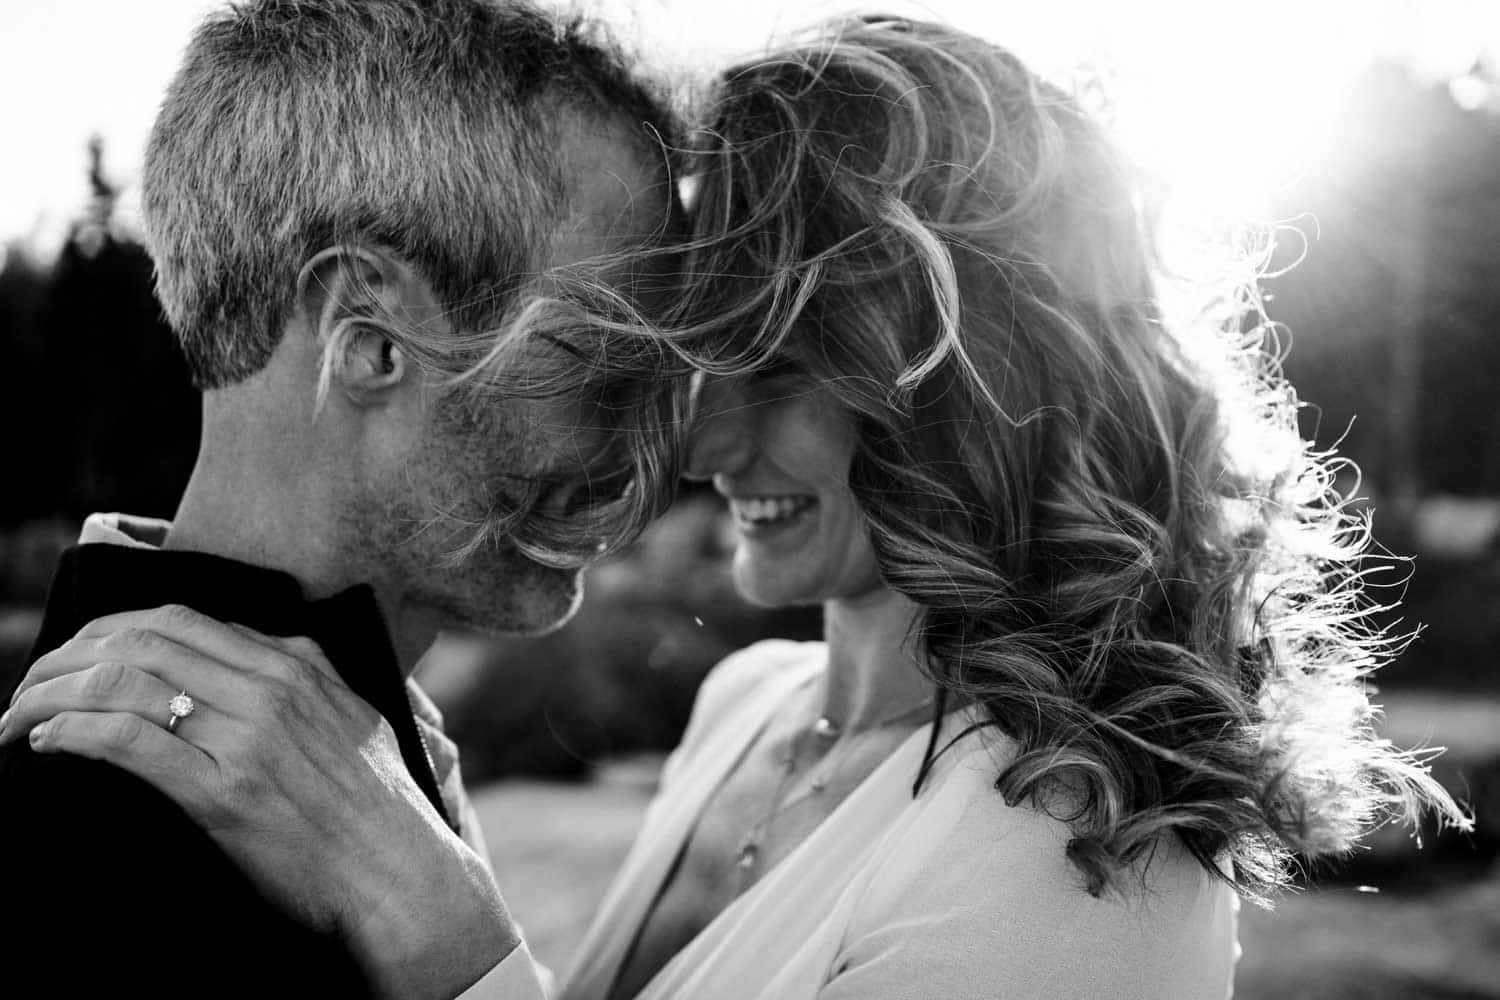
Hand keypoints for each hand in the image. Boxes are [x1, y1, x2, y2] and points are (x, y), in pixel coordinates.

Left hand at [1, 604, 518, 998]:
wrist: (398, 874)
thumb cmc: (378, 806)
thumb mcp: (353, 718)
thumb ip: (305, 681)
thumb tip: (251, 661)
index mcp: (299, 664)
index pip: (181, 619)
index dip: (111, 629)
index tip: (76, 653)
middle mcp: (271, 687)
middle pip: (142, 640)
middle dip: (69, 654)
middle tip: (31, 681)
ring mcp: (247, 737)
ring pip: (125, 682)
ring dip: (53, 693)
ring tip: (18, 714)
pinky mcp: (224, 793)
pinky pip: (129, 742)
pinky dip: (74, 733)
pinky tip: (48, 743)